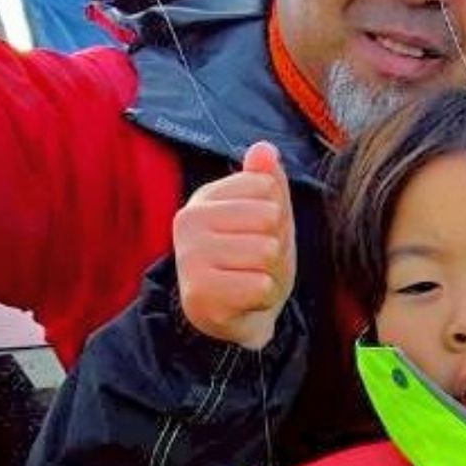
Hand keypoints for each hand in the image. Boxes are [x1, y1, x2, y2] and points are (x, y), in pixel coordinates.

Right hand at [173, 141, 296, 349]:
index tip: (256, 234)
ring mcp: (189, 257)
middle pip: (270, 219)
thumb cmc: (251, 262)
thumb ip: (268, 182)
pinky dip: (263, 297)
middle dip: (276, 246)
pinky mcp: (200, 293)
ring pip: (267, 252)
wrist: (235, 318)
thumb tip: (265, 147)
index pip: (268, 188)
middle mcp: (188, 221)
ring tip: (249, 280)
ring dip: (270, 273)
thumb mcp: (267, 218)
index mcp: (205, 197)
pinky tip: (244, 300)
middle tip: (254, 263)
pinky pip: (261, 285)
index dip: (277, 216)